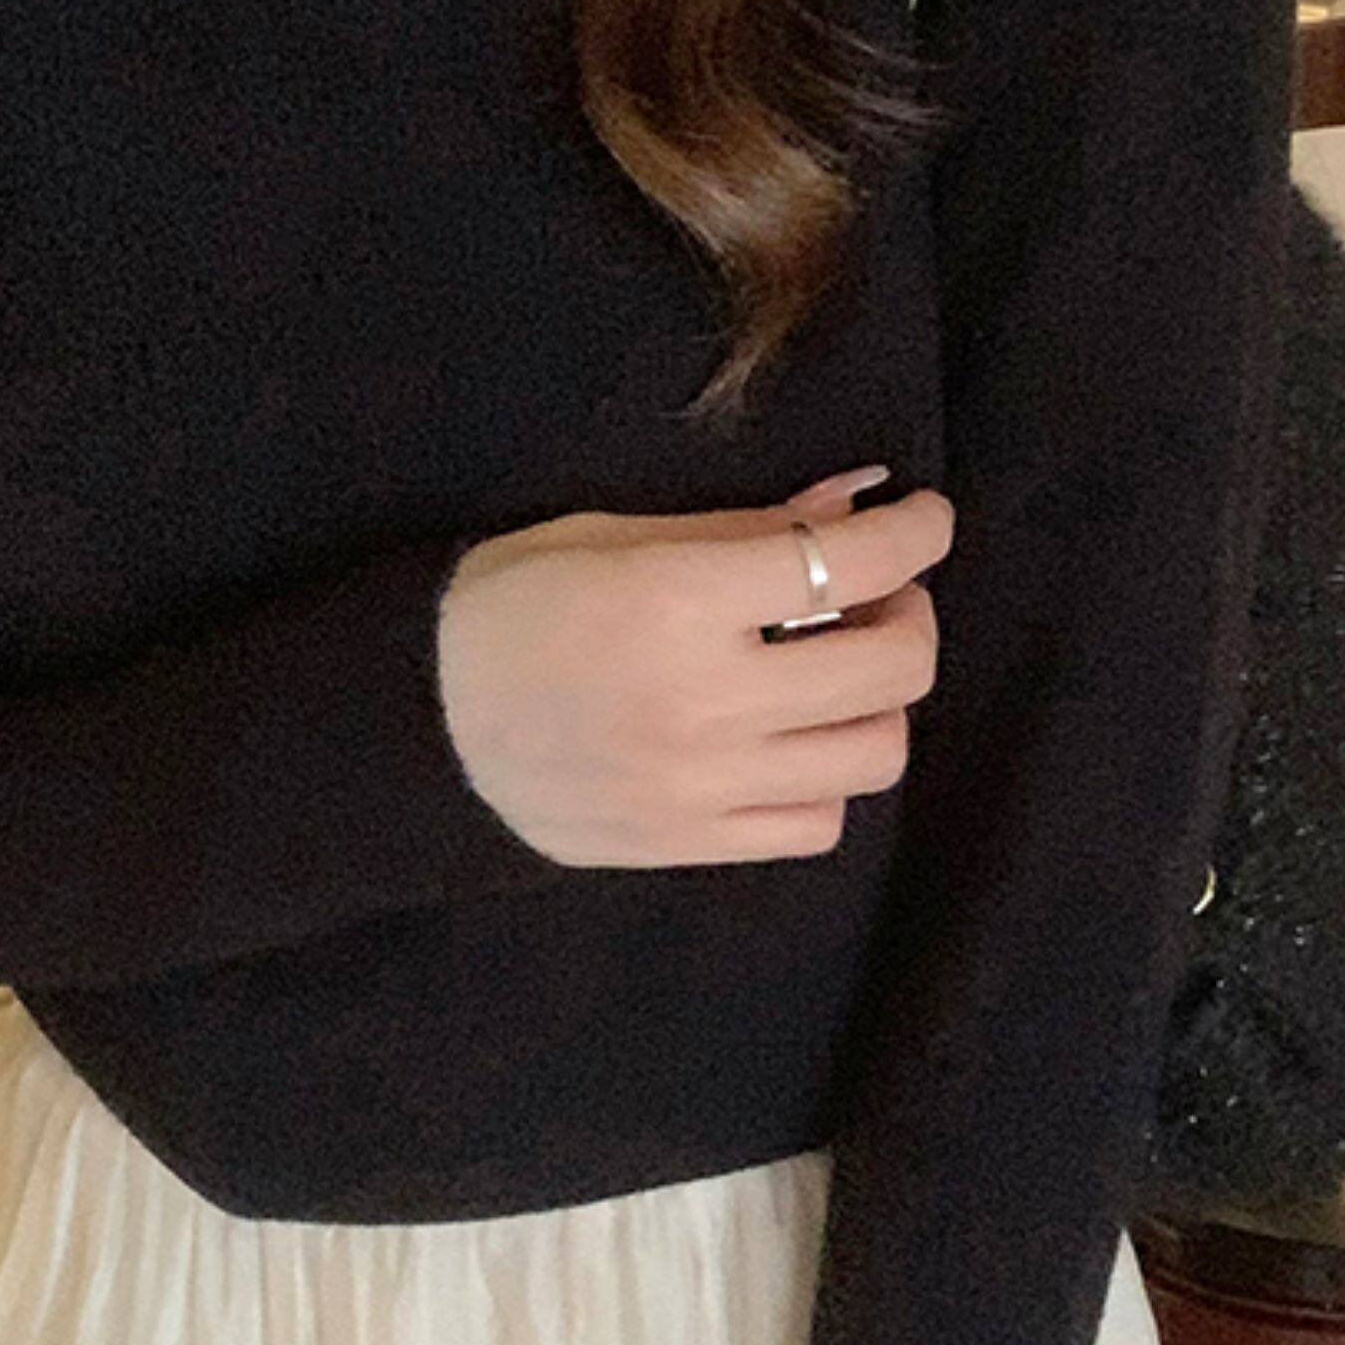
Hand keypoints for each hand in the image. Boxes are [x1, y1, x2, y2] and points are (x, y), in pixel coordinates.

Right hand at [435, 470, 954, 868]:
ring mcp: (702, 787)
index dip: (914, 534)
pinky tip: (790, 735)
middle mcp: (703, 701)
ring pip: (872, 753)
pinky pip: (818, 823)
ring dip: (879, 700)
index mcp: (675, 601)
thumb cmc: (513, 605)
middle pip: (890, 668)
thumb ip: (747, 526)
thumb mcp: (617, 535)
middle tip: (881, 593)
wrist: (416, 726)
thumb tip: (860, 499)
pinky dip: (828, 774)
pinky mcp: (690, 846)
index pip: (844, 563)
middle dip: (911, 614)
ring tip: (839, 667)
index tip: (928, 519)